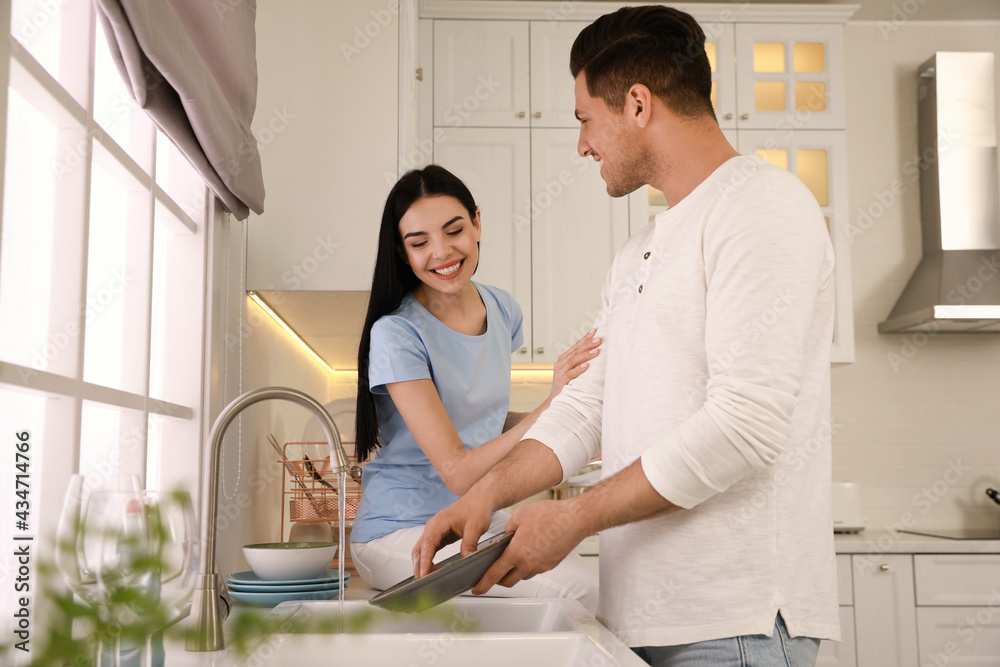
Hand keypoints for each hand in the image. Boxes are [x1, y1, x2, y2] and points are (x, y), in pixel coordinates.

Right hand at [413, 494, 492, 577]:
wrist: (478, 499)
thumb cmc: (476, 508)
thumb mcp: (476, 526)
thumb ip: (470, 543)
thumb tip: (466, 559)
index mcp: (439, 522)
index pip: (428, 544)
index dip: (425, 560)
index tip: (423, 574)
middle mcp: (433, 526)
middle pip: (419, 548)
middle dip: (418, 565)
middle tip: (422, 582)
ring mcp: (434, 531)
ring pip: (422, 549)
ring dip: (422, 564)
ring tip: (426, 579)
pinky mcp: (439, 535)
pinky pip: (430, 549)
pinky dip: (428, 560)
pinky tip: (432, 570)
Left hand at [471, 499, 586, 594]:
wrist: (575, 519)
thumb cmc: (550, 515)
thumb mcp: (520, 515)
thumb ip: (508, 528)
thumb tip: (506, 535)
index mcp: (516, 553)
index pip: (494, 574)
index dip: (483, 584)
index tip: (476, 589)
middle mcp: (528, 564)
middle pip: (507, 581)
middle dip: (497, 580)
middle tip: (492, 573)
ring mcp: (541, 566)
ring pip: (522, 576)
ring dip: (513, 572)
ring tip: (511, 557)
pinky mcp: (550, 564)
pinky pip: (534, 570)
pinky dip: (527, 566)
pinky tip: (528, 552)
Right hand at [548, 329, 599, 402]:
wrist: (556, 402)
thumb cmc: (568, 385)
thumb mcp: (573, 371)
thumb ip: (581, 363)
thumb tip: (597, 353)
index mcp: (564, 359)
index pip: (576, 346)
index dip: (585, 338)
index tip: (595, 331)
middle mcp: (561, 363)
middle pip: (575, 351)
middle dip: (587, 344)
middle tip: (599, 339)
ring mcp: (560, 372)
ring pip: (573, 360)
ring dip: (585, 355)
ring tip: (596, 351)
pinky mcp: (561, 382)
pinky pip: (570, 374)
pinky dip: (578, 369)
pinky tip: (586, 366)